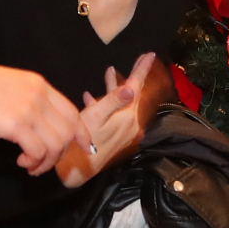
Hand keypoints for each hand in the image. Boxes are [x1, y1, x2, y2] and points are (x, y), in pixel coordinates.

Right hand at [0, 62, 86, 175]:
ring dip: (46, 161)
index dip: (80, 132)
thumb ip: (24, 100)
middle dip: (61, 153)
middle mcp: (38, 94)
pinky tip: (23, 162)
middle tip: (45, 164)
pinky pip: (39, 150)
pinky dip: (35, 161)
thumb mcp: (6, 86)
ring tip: (31, 166)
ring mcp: (28, 108)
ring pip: (56, 143)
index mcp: (37, 83)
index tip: (83, 147)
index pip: (71, 110)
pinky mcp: (15, 124)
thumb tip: (32, 124)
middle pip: (68, 130)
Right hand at [57, 53, 157, 187]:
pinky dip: (106, 104)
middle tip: (138, 59)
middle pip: (132, 94)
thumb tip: (132, 87)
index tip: (150, 55)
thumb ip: (113, 100)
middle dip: (132, 76)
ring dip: (115, 89)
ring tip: (109, 73)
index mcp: (127, 117)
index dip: (142, 69)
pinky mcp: (115, 137)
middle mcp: (130, 124)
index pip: (136, 87)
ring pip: (122, 104)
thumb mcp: (95, 117)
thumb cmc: (82, 142)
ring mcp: (123, 132)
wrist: (78, 172)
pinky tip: (91, 98)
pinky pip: (114, 114)